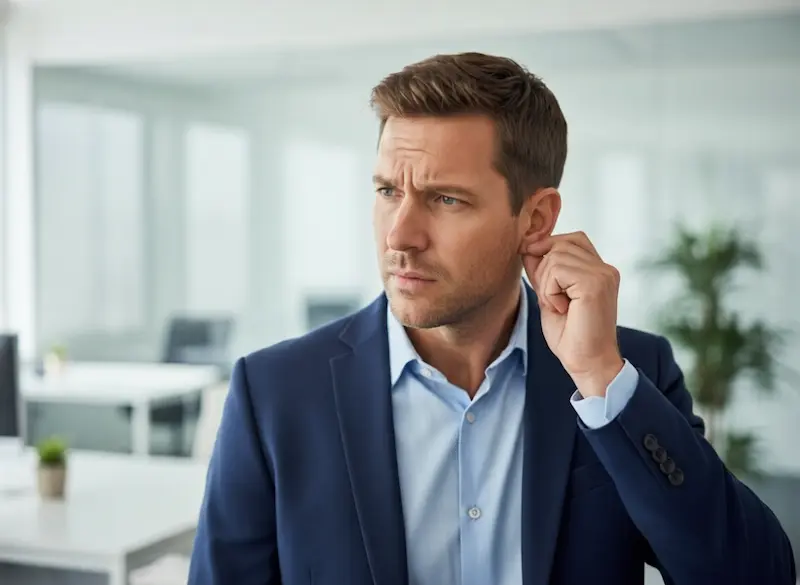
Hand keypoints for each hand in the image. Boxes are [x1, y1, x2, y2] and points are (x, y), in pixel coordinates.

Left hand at [522, 231, 623, 396]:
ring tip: (559, 306)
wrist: (587, 363)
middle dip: (544, 271)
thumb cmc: (570, 334)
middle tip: (552, 299)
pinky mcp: (595, 283)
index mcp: (599, 270)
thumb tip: (527, 245)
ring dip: (546, 284)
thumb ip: (543, 270)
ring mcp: (603, 274)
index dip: (548, 250)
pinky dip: (550, 291)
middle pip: (559, 244)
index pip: (570, 240)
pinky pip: (557, 270)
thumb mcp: (550, 294)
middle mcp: (605, 268)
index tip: (541, 279)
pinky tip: (562, 308)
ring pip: (555, 256)